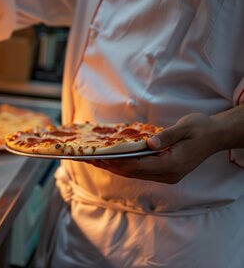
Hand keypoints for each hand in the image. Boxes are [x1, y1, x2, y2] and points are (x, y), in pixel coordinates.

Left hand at [87, 113, 224, 183]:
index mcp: (172, 165)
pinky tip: (112, 158)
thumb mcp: (186, 127)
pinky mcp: (165, 171)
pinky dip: (124, 164)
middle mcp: (167, 174)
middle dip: (108, 165)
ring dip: (114, 166)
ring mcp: (166, 175)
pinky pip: (139, 169)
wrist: (216, 135)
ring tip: (94, 159)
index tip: (97, 158)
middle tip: (87, 158)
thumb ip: (167, 136)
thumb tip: (149, 143)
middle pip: (131, 172)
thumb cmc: (201, 128)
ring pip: (134, 173)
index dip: (115, 163)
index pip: (136, 166)